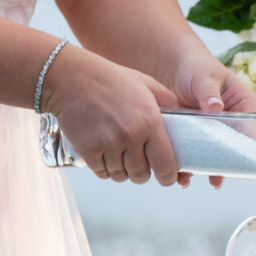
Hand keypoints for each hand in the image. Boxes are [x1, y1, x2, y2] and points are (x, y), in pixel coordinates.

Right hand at [41, 46, 181, 184]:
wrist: (71, 78)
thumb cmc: (111, 79)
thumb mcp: (146, 84)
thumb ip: (168, 103)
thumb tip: (184, 119)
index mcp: (150, 121)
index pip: (165, 164)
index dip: (169, 176)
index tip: (168, 178)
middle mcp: (131, 136)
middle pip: (142, 174)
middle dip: (144, 174)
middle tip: (142, 166)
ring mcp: (108, 144)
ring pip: (121, 175)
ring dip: (123, 172)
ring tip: (122, 159)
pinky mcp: (88, 149)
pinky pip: (102, 172)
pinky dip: (105, 170)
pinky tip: (106, 158)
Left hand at [171, 50, 255, 187]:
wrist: (175, 68)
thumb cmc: (197, 67)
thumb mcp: (204, 77)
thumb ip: (208, 91)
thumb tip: (215, 106)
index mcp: (244, 106)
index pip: (251, 130)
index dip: (246, 148)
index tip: (238, 163)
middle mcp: (232, 122)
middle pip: (232, 148)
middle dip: (223, 164)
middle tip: (215, 178)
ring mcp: (213, 132)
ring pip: (213, 154)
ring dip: (203, 168)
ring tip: (191, 177)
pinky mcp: (196, 136)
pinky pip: (196, 153)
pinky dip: (189, 164)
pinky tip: (181, 174)